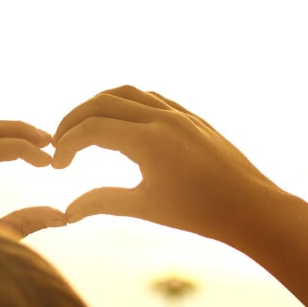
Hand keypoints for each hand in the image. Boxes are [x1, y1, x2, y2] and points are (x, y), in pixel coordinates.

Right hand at [51, 87, 288, 246]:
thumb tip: (68, 211)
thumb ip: (103, 202)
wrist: (250, 206)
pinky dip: (126, 103)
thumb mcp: (146, 207)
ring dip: (99, 105)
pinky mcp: (191, 116)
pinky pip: (151, 97)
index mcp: (149, 141)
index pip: (92, 129)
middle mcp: (162, 119)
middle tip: (60, 144)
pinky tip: (119, 123)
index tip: (57, 165)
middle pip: (103, 102)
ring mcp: (179, 114)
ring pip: (127, 93)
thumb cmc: (199, 213)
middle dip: (75, 120)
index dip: (67, 144)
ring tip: (84, 129)